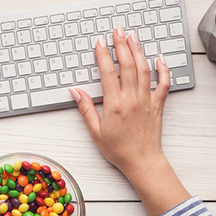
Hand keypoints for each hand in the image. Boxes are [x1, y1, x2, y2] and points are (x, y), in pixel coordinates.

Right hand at [69, 24, 189, 215]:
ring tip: (132, 37)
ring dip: (138, 51)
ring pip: (143, 69)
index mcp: (114, 105)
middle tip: (117, 31)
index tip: (99, 43)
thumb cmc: (118, 149)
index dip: (103, 55)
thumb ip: (85, 108)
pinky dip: (163, 69)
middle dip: (121, 45)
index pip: (107, 72)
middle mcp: (131, 99)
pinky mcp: (157, 105)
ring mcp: (146, 100)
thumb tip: (75, 91)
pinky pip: (163, 83)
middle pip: (126, 65)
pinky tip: (159, 59)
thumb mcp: (95, 131)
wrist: (141, 161)